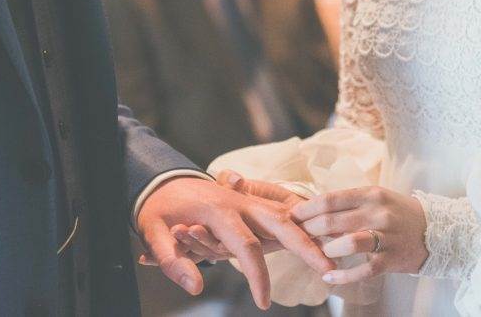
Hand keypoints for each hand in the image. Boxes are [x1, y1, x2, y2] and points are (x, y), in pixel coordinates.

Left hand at [136, 175, 333, 309]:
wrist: (160, 178)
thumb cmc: (156, 205)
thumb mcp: (152, 230)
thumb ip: (172, 259)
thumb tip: (196, 288)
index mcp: (218, 210)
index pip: (244, 248)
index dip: (257, 278)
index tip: (263, 303)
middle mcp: (239, 203)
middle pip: (281, 223)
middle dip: (306, 246)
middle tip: (329, 267)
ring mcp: (248, 200)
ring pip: (284, 218)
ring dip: (305, 237)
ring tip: (329, 258)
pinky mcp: (251, 203)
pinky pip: (277, 217)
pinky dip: (297, 230)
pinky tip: (317, 244)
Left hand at [291, 186, 427, 284]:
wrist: (437, 232)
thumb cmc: (398, 213)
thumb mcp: (375, 199)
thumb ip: (348, 204)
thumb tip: (313, 210)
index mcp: (370, 194)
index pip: (330, 199)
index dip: (307, 208)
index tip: (291, 215)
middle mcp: (378, 213)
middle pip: (333, 220)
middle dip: (309, 230)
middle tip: (295, 236)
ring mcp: (386, 236)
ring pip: (348, 242)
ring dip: (326, 249)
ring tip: (317, 253)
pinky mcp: (392, 259)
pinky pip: (363, 270)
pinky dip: (343, 276)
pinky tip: (328, 277)